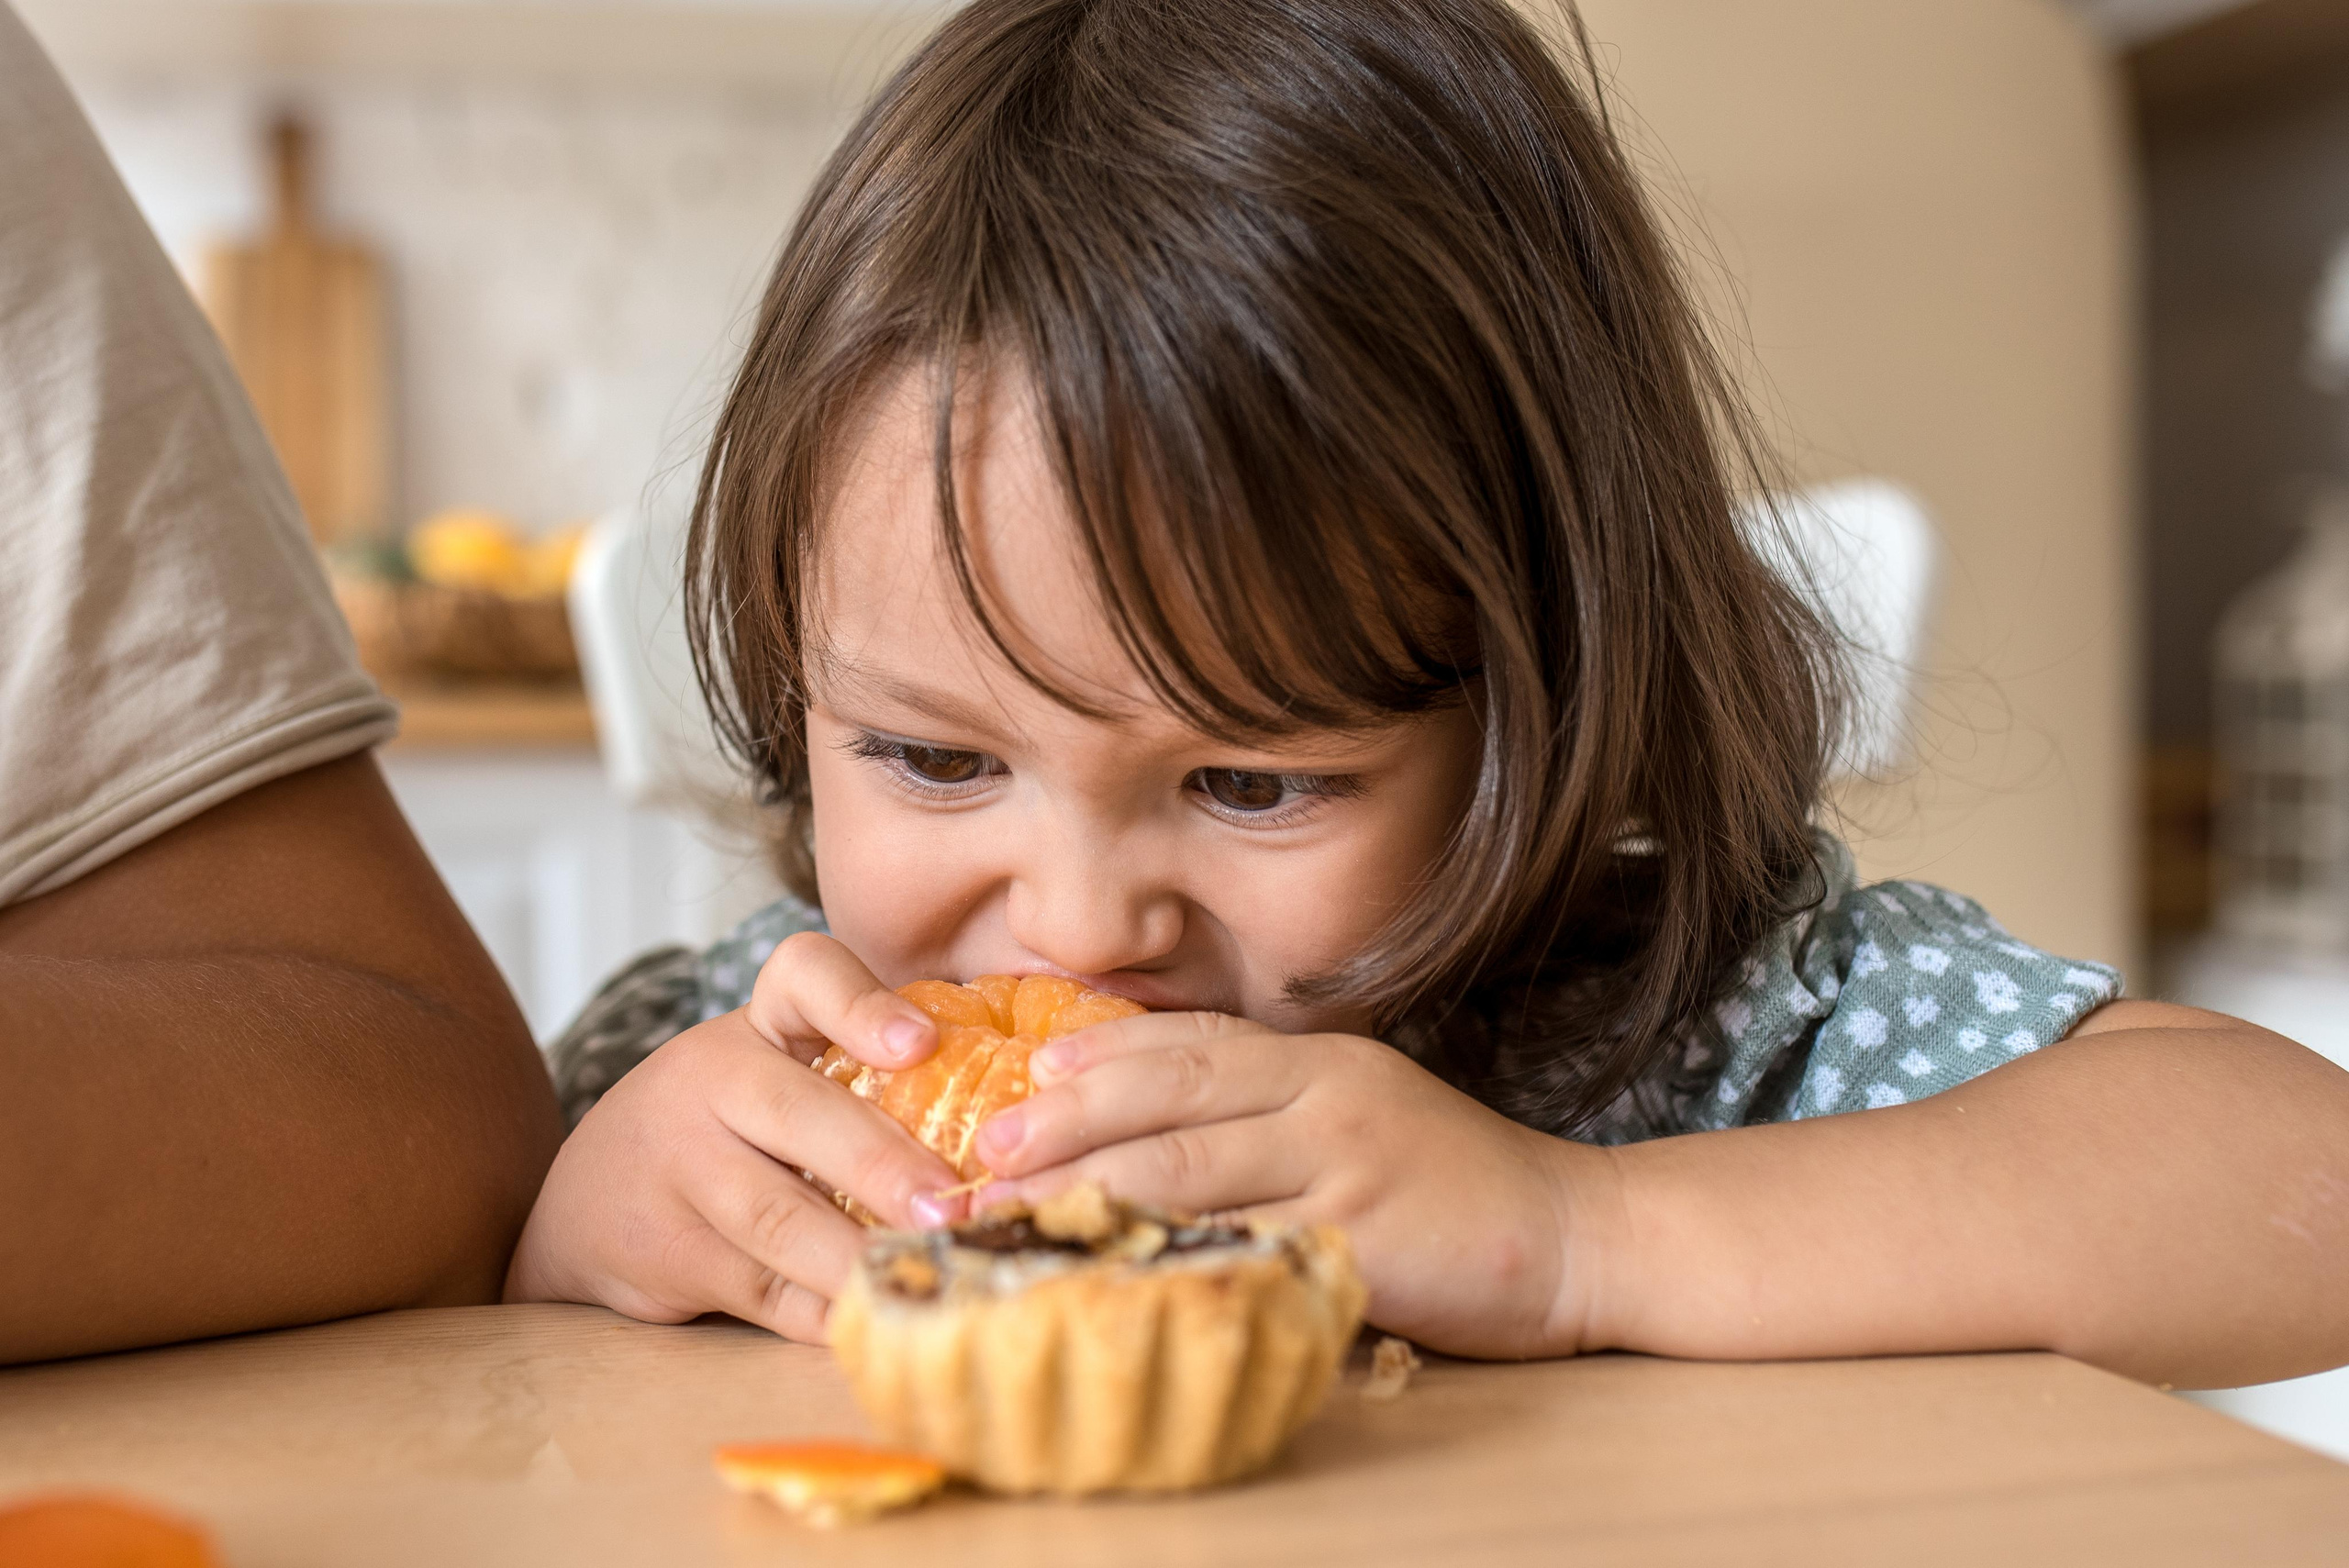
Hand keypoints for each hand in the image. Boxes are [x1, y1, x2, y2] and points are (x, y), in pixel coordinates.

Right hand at [504, 933, 966, 1340]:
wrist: (587, 1199)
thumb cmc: (730, 1127)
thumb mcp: (778, 1072)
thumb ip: (865, 1076)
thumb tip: (1018, 1119)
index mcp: (762, 1025)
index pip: (804, 974)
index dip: (861, 1003)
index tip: (919, 1043)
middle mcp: (714, 1081)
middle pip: (796, 1112)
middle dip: (882, 1164)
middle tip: (953, 1206)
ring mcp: (681, 1168)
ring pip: (777, 1217)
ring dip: (859, 1254)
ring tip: (928, 1272)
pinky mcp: (670, 1250)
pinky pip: (762, 1290)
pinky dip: (826, 1313)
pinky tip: (881, 1320)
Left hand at [970, 1011, 1608, 1357]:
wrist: (1577, 1235)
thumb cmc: (1458, 1187)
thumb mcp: (1365, 1116)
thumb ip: (1279, 1114)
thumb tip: (1164, 1130)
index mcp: (1323, 1059)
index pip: (1193, 1042)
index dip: (1103, 1055)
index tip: (1027, 1073)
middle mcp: (1328, 1094)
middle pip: (1174, 1092)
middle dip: (1071, 1115)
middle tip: (991, 1144)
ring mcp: (1347, 1161)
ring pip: (1192, 1164)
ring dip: (1089, 1185)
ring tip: (1015, 1205)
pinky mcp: (1363, 1235)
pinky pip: (1244, 1243)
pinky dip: (1166, 1255)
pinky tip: (1110, 1269)